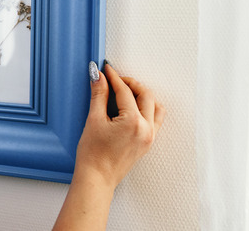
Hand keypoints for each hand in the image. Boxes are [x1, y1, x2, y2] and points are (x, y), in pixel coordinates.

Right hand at [75, 63, 165, 189]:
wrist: (97, 178)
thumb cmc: (93, 155)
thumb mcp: (93, 120)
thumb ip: (99, 95)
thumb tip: (99, 77)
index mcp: (133, 122)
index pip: (124, 91)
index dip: (114, 77)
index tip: (106, 69)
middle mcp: (146, 128)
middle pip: (144, 94)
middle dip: (130, 83)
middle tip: (115, 79)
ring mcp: (150, 137)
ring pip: (154, 106)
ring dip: (142, 95)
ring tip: (125, 92)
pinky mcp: (148, 143)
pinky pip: (155, 119)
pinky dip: (147, 108)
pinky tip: (133, 107)